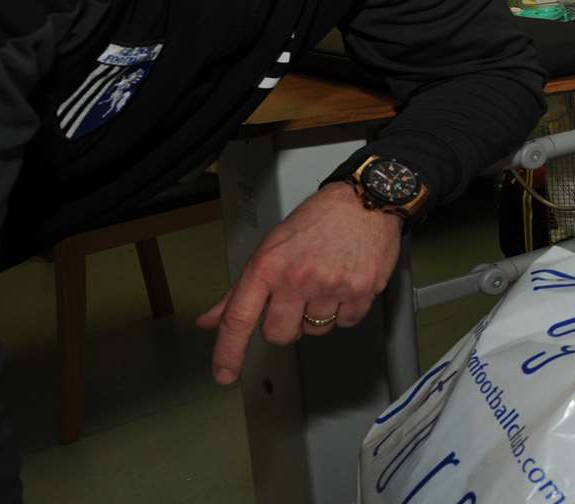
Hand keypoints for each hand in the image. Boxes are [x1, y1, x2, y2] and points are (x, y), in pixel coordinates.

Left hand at [196, 182, 402, 384]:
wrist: (364, 201)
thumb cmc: (316, 221)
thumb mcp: (270, 248)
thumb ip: (240, 291)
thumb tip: (210, 321)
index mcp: (268, 266)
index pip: (239, 318)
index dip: (228, 351)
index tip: (224, 374)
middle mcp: (297, 278)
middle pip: (279, 334)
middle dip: (285, 326)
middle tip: (295, 301)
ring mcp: (330, 286)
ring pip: (315, 331)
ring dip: (318, 315)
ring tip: (326, 282)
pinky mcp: (360, 292)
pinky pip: (346, 323)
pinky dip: (345, 310)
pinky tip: (345, 284)